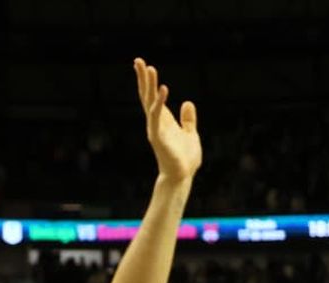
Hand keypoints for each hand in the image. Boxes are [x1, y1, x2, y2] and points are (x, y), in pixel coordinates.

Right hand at [134, 57, 200, 182]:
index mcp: (163, 120)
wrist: (182, 177)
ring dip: (148, 85)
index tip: (145, 65)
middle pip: (146, 96)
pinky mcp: (158, 136)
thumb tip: (188, 103)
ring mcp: (155, 128)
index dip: (148, 81)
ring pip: (149, 102)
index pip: (152, 97)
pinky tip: (163, 88)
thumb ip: (188, 120)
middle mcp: (156, 122)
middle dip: (143, 78)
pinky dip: (159, 102)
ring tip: (148, 68)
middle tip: (138, 60)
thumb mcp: (191, 134)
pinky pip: (157, 115)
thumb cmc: (185, 159)